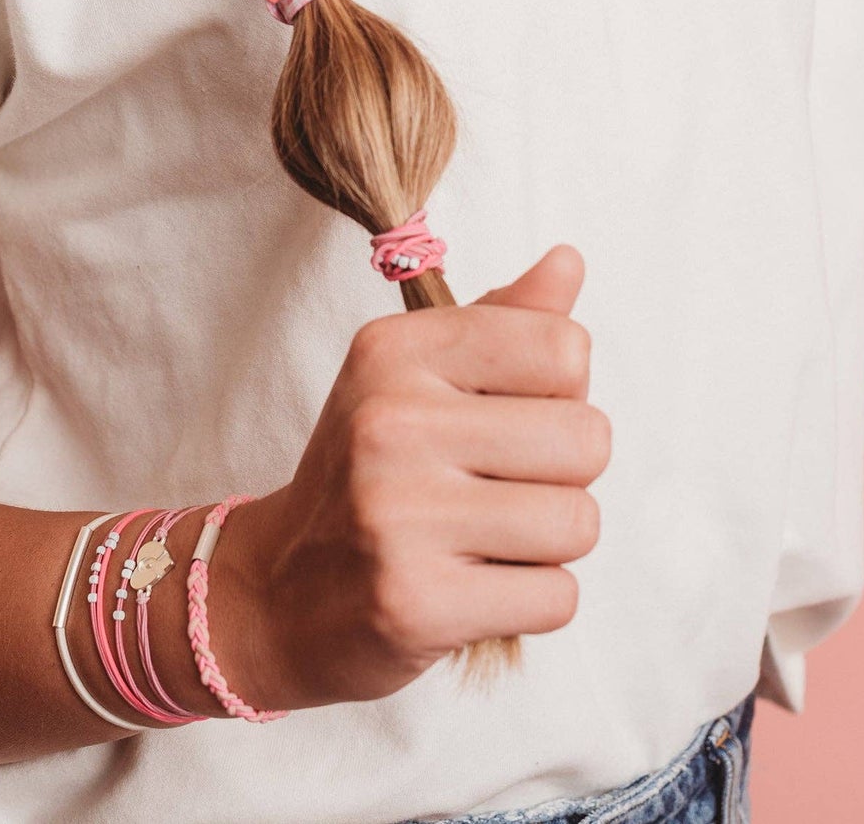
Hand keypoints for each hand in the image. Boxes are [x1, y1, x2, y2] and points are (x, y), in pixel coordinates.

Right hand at [213, 244, 610, 712]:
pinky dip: (532, 601)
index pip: (564, 347)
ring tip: (485, 540)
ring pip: (579, 521)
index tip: (506, 417)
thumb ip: (502, 322)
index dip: (561, 392)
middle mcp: (390, 421)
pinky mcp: (415, 603)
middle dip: (564, 475)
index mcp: (394, 350)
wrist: (276, 592)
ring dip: (550, 544)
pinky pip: (557, 598)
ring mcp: (397, 514)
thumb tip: (569, 261)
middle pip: (587, 437)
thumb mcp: (414, 378)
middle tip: (496, 489)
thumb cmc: (368, 474)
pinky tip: (474, 588)